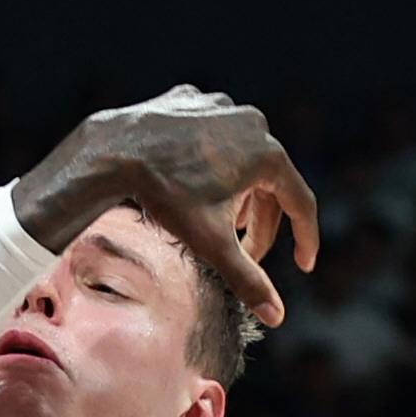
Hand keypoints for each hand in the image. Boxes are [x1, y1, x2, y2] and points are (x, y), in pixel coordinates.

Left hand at [12, 86, 320, 327]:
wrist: (111, 152)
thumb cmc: (163, 196)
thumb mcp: (210, 242)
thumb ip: (247, 278)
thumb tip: (276, 317)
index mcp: (268, 154)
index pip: (300, 203)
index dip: (304, 238)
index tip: (303, 264)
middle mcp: (253, 123)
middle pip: (268, 183)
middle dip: (259, 222)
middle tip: (246, 254)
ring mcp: (221, 107)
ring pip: (241, 157)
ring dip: (237, 191)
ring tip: (221, 220)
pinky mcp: (192, 98)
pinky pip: (211, 134)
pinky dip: (211, 159)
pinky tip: (196, 180)